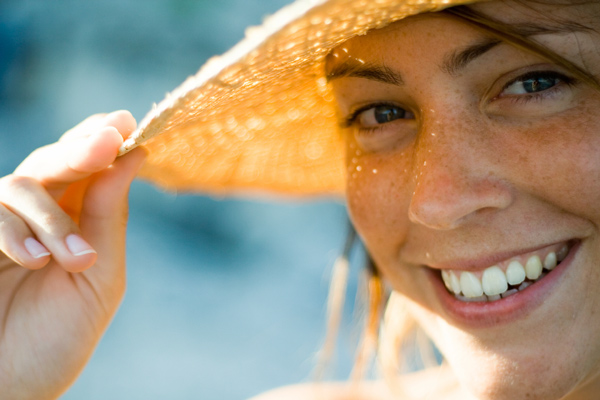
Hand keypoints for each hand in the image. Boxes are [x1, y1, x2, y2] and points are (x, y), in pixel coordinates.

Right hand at [0, 111, 145, 399]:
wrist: (12, 387)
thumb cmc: (58, 336)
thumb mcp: (100, 275)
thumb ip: (108, 217)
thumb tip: (135, 156)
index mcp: (74, 220)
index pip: (87, 167)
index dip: (101, 138)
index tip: (124, 121)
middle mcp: (36, 216)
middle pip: (54, 162)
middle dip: (82, 148)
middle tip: (108, 140)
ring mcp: (0, 228)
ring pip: (21, 186)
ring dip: (53, 218)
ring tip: (74, 261)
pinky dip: (15, 233)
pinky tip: (36, 261)